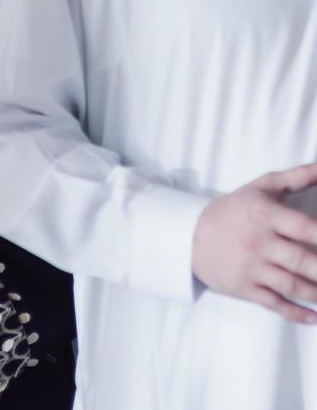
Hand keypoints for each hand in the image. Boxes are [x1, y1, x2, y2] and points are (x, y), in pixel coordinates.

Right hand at [192, 163, 316, 323]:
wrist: (190, 235)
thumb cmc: (234, 209)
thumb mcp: (261, 188)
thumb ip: (297, 177)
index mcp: (265, 214)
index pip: (305, 227)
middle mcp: (259, 242)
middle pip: (304, 262)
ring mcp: (252, 267)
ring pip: (294, 286)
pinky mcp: (246, 288)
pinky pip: (276, 304)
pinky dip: (297, 313)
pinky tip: (314, 317)